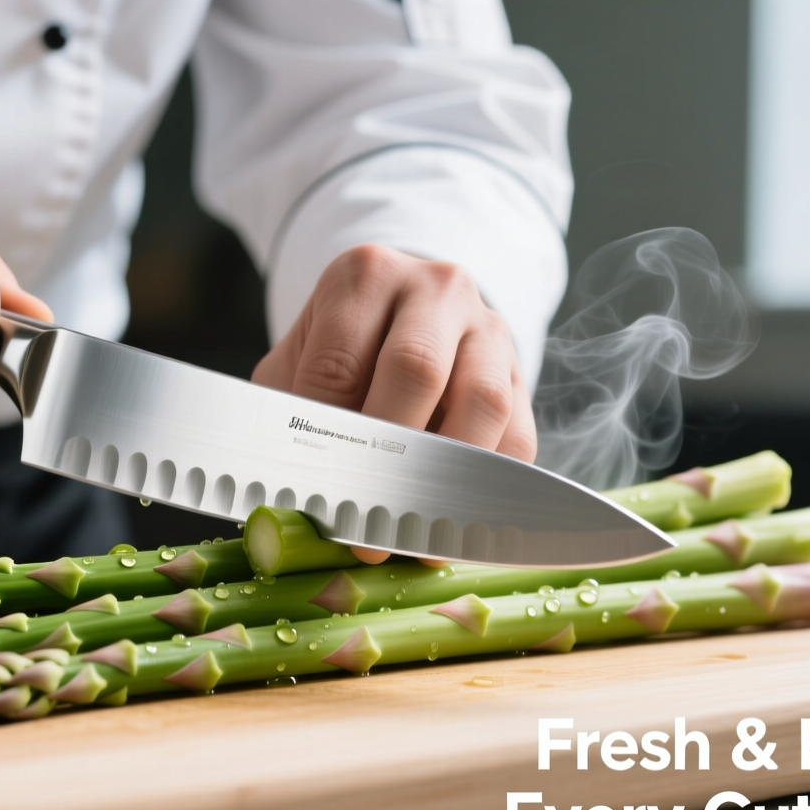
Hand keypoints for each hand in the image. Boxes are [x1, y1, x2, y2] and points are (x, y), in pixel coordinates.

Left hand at [252, 244, 536, 563]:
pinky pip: (518, 437)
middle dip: (388, 459)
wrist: (406, 316)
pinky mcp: (522, 374)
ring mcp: (487, 327)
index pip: (340, 363)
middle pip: (417, 369)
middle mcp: (434, 288)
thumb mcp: (298, 364)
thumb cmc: (342, 350)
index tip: (318, 499)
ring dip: (447, 478)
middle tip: (365, 525)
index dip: (328, 439)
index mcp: (364, 276)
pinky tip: (454, 523)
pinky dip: (488, 488)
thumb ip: (287, 417)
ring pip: (483, 401)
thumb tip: (288, 500)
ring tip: (414, 533)